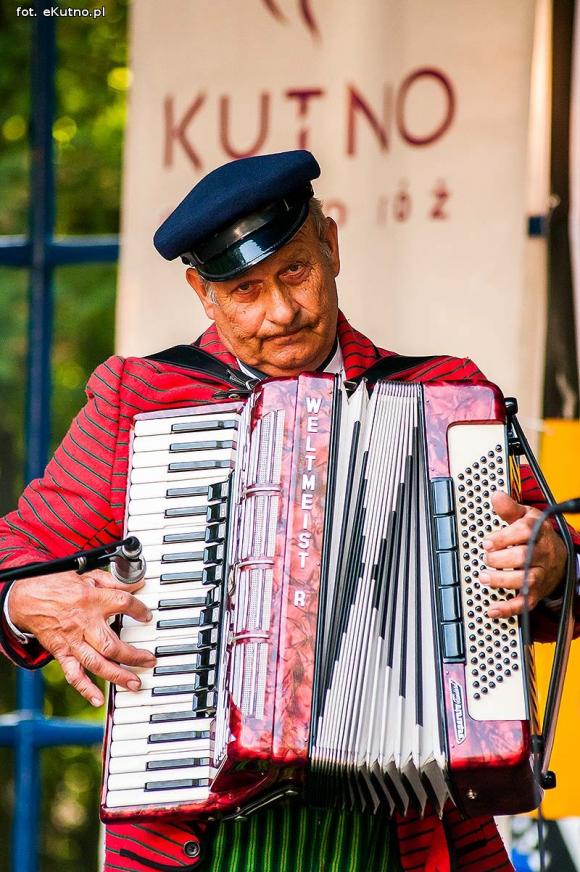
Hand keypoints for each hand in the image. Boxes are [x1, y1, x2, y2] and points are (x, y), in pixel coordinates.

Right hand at [8, 569, 155, 705]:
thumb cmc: (58, 586)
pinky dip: (86, 688)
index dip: (139, 610)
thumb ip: (112, 581)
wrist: (28, 598)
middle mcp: (84, 624)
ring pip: (97, 663)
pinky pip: (74, 674)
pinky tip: (98, 699)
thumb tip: (135, 584)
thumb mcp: (88, 576)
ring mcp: (73, 641)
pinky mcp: (62, 653)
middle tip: (149, 660)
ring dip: (117, 676)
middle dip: (134, 656)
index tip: (147, 616)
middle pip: (112, 645)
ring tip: (134, 683)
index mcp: (92, 601)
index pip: (123, 604)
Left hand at [480, 491, 566, 618]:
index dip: (504, 538)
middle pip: (524, 557)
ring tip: (484, 577)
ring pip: (525, 581)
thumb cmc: (537, 535)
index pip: (524, 532)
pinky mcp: (535, 593)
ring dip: (502, 581)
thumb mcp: (526, 517)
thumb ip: (509, 509)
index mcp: (537, 533)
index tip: (487, 542)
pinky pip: (525, 604)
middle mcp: (541, 554)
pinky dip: (508, 609)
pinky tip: (492, 609)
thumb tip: (496, 496)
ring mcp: (539, 575)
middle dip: (502, 559)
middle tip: (486, 558)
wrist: (559, 556)